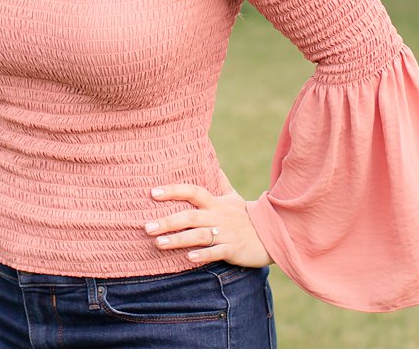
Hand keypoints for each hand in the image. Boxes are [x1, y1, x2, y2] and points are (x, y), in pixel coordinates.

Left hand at [144, 184, 272, 267]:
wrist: (272, 234)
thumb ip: (220, 181)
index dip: (173, 191)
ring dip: (178, 239)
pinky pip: (216, 252)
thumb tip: (211, 159)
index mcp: (216, 203)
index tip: (152, 192)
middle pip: (190, 215)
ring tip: (158, 243)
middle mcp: (218, 216)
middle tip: (146, 226)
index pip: (193, 191)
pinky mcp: (233, 249)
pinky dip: (203, 255)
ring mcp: (226, 233)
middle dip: (168, 221)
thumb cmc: (246, 216)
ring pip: (199, 235)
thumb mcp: (233, 196)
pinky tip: (188, 258)